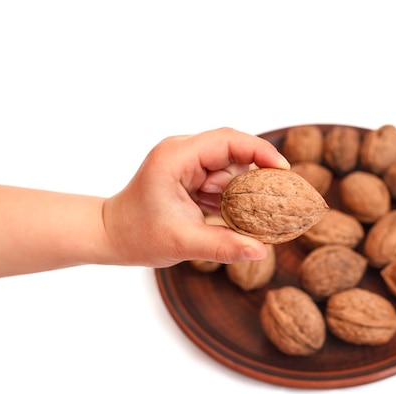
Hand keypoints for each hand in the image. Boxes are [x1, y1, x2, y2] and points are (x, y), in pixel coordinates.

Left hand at [102, 127, 289, 267]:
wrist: (111, 235)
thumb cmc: (138, 235)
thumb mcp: (182, 243)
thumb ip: (223, 246)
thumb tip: (260, 251)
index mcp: (176, 157)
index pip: (228, 141)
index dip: (260, 152)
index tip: (284, 170)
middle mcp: (183, 152)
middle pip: (234, 152)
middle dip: (256, 175)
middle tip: (279, 198)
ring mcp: (187, 162)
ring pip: (231, 167)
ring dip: (243, 191)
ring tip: (248, 215)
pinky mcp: (191, 174)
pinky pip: (223, 179)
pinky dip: (233, 197)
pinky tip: (235, 216)